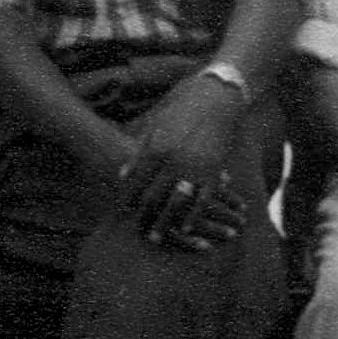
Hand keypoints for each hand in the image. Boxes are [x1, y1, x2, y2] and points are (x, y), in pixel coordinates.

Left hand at [120, 74, 245, 243]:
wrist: (215, 101)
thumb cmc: (181, 113)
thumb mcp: (156, 128)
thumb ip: (139, 153)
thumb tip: (122, 174)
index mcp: (156, 148)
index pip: (137, 181)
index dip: (129, 198)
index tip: (124, 211)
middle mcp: (173, 161)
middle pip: (154, 197)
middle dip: (144, 216)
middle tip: (137, 231)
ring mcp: (194, 168)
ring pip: (175, 204)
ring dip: (165, 223)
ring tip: (156, 237)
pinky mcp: (213, 172)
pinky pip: (201, 201)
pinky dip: (193, 217)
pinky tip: (186, 229)